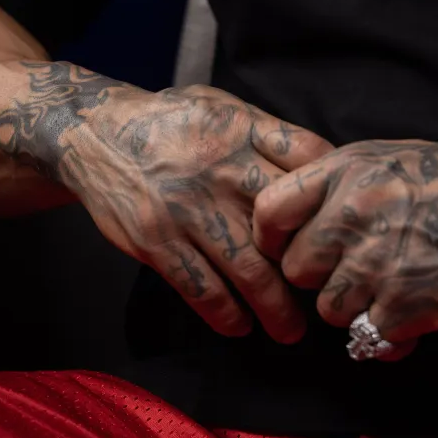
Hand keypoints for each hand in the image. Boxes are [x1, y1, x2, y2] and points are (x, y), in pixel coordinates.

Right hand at [0, 65, 330, 340]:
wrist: (94, 133)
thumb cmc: (171, 119)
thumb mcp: (222, 106)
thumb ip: (267, 135)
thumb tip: (321, 168)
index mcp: (242, 128)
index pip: (306, 158)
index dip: (330, 193)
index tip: (344, 224)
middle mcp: (220, 168)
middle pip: (283, 225)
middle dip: (310, 264)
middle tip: (327, 294)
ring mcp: (187, 208)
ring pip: (247, 269)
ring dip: (273, 308)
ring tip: (290, 331)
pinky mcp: (156, 241)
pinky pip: (200, 288)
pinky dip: (225, 314)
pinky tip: (240, 327)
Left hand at [253, 139, 437, 344]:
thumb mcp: (393, 157)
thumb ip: (344, 181)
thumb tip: (304, 212)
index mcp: (348, 171)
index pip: (269, 211)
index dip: (273, 237)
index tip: (293, 247)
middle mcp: (354, 214)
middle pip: (296, 269)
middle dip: (324, 275)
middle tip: (361, 268)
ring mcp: (376, 263)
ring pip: (329, 310)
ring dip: (357, 307)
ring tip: (395, 287)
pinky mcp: (402, 308)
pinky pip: (369, 339)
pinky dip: (391, 335)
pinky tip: (417, 313)